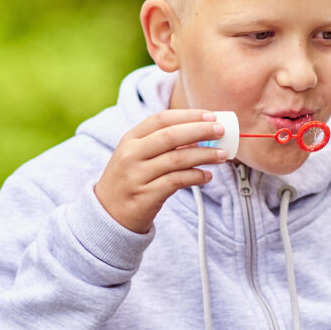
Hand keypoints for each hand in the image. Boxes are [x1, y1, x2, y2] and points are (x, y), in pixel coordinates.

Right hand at [94, 109, 227, 232]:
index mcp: (130, 139)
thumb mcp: (137, 156)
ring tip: (222, 155)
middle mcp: (131, 155)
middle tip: (221, 131)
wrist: (108, 214)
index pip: (161, 119)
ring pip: (177, 159)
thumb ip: (161, 143)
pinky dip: (196, 177)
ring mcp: (137, 176)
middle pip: (171, 136)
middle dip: (200, 131)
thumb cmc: (130, 180)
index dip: (188, 115)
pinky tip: (208, 176)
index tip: (210, 115)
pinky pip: (176, 181)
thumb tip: (200, 132)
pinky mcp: (146, 196)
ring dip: (204, 155)